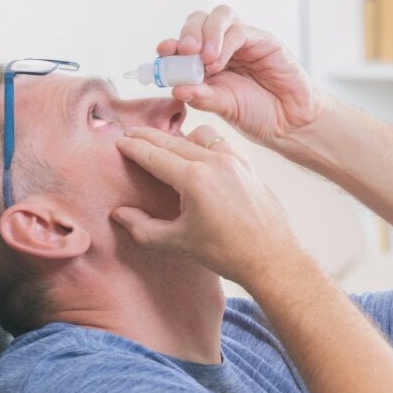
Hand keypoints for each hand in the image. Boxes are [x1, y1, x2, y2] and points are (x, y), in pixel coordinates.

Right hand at [112, 125, 301, 285]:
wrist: (273, 258)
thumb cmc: (228, 253)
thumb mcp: (180, 242)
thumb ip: (144, 228)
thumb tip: (119, 214)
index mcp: (194, 179)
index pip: (154, 154)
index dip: (133, 147)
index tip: (119, 142)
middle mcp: (215, 162)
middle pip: (172, 140)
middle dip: (148, 137)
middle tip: (130, 134)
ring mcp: (235, 161)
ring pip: (198, 136)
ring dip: (177, 136)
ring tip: (162, 144)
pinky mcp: (248, 166)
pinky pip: (220, 144)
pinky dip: (203, 143)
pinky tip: (196, 154)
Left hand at [158, 6, 326, 148]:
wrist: (291, 123)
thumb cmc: (259, 116)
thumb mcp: (224, 108)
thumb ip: (201, 97)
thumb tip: (175, 88)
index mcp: (208, 64)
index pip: (185, 43)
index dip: (172, 44)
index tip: (163, 52)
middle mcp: (223, 48)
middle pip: (199, 21)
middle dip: (188, 33)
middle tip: (184, 51)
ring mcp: (243, 42)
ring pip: (219, 16)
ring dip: (206, 33)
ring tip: (204, 60)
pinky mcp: (262, 40)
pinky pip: (239, 29)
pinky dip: (225, 42)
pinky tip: (220, 62)